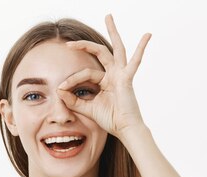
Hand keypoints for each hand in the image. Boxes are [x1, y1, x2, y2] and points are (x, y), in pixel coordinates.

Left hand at [57, 14, 150, 139]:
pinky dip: (141, 48)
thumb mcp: (87, 108)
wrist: (124, 129)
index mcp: (105, 80)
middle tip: (69, 42)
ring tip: (108, 17)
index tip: (61, 89)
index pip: (84, 73)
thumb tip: (59, 91)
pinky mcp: (127, 78)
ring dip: (112, 32)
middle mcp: (113, 74)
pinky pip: (135, 61)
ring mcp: (121, 74)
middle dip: (85, 44)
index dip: (71, 80)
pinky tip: (147, 35)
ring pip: (115, 48)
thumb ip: (73, 100)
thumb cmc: (110, 119)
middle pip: (99, 52)